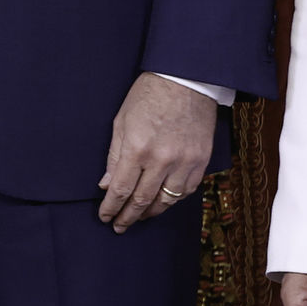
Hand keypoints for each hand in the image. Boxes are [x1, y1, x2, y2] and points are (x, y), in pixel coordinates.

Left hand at [98, 72, 213, 228]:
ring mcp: (185, 162)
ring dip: (150, 213)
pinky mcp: (201, 161)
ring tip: (138, 218)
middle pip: (142, 201)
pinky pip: (186, 191)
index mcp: (138, 149)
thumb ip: (114, 156)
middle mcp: (162, 160)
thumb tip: (106, 185)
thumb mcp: (122, 122)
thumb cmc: (149, 96)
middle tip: (119, 226)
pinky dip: (172, 200)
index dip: (110, 207)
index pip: (120, 189)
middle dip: (128, 217)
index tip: (105, 217)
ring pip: (166, 201)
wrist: (187, 80)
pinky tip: (162, 202)